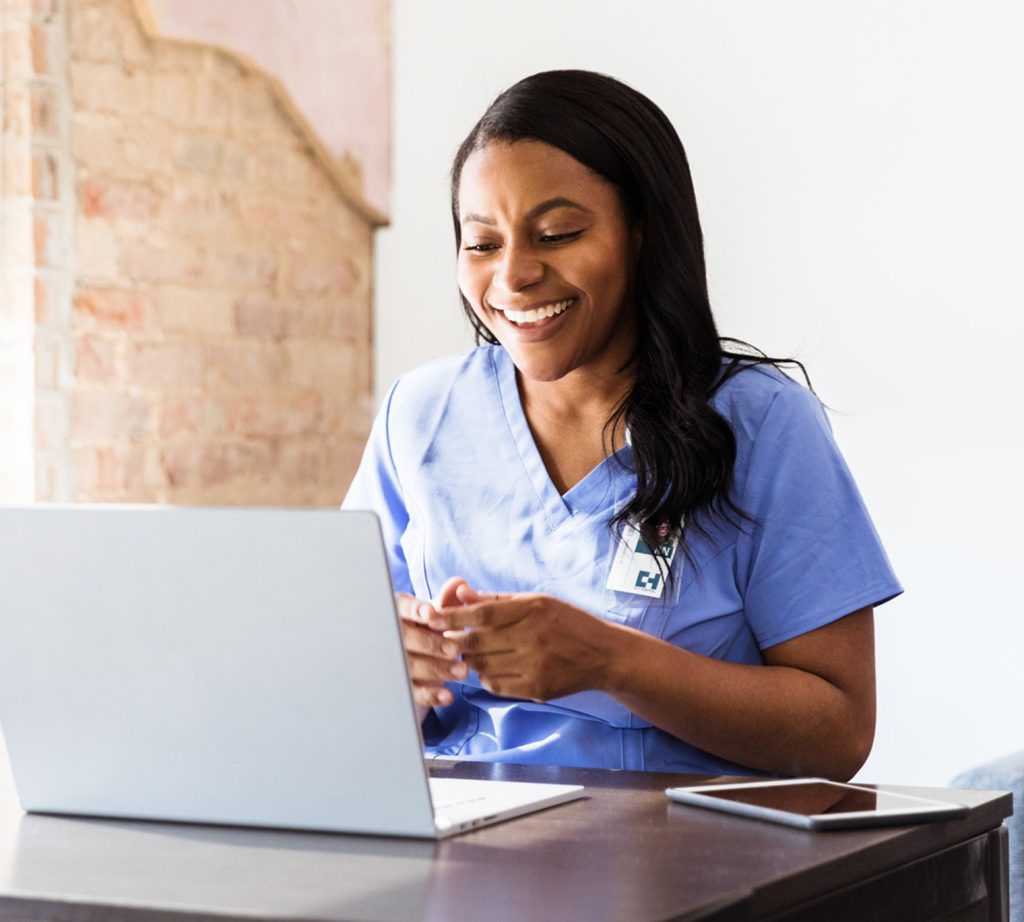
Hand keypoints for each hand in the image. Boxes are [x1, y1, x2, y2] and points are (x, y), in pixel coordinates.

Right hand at [395, 577, 469, 707]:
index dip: (416, 611)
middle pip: (406, 639)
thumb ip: (447, 600)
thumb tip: (459, 583)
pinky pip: (412, 692)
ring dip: (436, 669)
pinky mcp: (401, 686)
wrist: (414, 657)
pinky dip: (430, 695)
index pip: (403, 608)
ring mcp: (394, 662)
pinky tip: (447, 696)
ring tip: (462, 671)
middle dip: (431, 644)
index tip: (433, 615)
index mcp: (399, 612)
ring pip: (410, 666)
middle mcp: (392, 636)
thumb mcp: (436, 614)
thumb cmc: (427, 627)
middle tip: (455, 649)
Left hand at [440, 590, 616, 701]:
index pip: (482, 614)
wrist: (603, 654)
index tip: (431, 617)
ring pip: (483, 666)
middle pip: (478, 642)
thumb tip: (460, 593)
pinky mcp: (537, 688)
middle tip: (443, 639)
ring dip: (470, 660)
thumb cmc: (567, 622)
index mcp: (533, 609)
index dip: (453, 617)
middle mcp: (534, 637)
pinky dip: (486, 677)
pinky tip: (492, 668)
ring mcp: (535, 665)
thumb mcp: (537, 602)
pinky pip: (496, 685)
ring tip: (470, 653)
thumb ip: (497, 601)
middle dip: (454, 641)